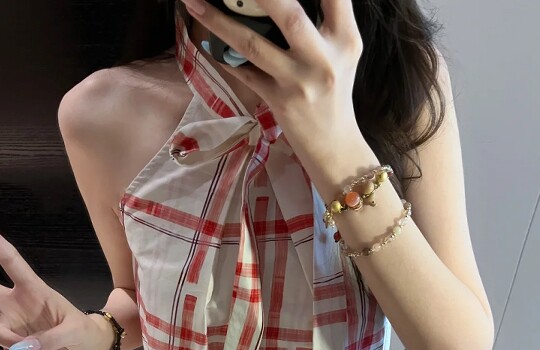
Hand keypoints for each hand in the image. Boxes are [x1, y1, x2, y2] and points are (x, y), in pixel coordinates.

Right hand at [0, 204, 110, 349]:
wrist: (87, 346)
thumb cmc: (82, 330)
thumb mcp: (74, 332)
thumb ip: (48, 339)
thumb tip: (19, 348)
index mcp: (32, 287)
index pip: (7, 257)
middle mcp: (16, 302)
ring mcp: (13, 321)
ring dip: (18, 345)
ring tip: (48, 348)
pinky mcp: (13, 341)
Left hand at [182, 0, 362, 157]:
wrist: (333, 145)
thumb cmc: (334, 90)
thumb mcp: (342, 52)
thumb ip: (326, 20)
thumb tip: (280, 0)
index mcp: (345, 39)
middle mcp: (323, 59)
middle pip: (289, 15)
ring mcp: (297, 82)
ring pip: (253, 45)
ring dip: (219, 21)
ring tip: (194, 1)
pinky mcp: (278, 101)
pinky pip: (244, 73)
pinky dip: (223, 55)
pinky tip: (205, 40)